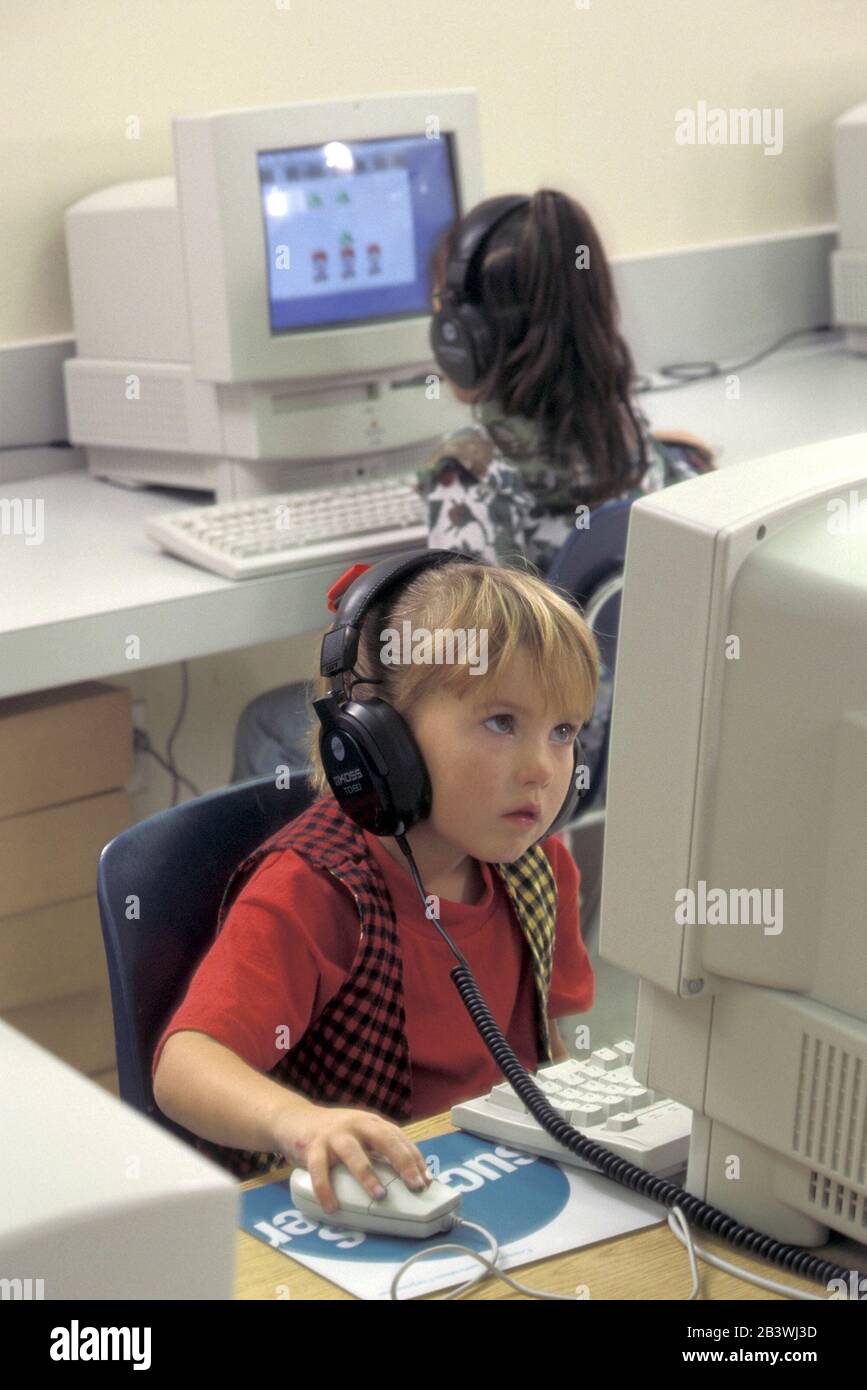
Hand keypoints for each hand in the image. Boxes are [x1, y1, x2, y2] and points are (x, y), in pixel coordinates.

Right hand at [274, 1105, 432, 1215]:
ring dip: (368, 1175)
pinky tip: (332, 1207)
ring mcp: (333, 1135)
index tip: (426, 1180)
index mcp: (370, 1123)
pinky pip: (319, 1170)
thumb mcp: (359, 1136)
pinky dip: (326, 1190)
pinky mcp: (312, 1146)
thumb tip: (405, 1179)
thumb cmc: (333, 1134)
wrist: (293, 1119)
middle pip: (384, 1139)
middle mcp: (355, 1124)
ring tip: (380, 1196)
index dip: (414, 1158)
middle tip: (415, 1185)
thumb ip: (377, 1151)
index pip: (399, 1138)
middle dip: (402, 1161)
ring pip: (353, 1153)